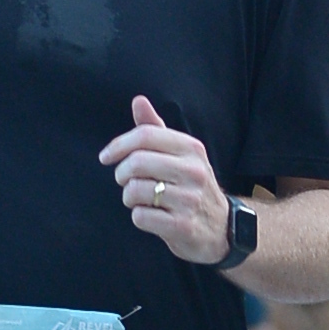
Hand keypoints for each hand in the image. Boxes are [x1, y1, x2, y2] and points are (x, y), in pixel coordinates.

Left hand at [101, 94, 229, 263]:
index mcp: (191, 148)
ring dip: (129, 198)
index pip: (145, 135)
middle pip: (136, 162)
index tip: (105, 157)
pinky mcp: (182, 226)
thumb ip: (156, 130)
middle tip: (125, 181)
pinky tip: (151, 216)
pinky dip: (139, 217)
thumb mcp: (181, 155)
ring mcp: (189, 199)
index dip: (118, 145)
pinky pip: (140, 216)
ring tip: (142, 200)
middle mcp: (194, 171)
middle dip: (121, 174)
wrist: (222, 228)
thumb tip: (138, 101)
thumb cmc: (192, 187)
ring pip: (135, 190)